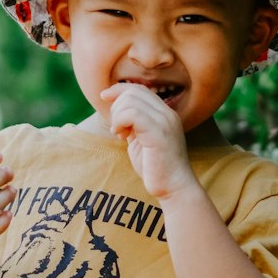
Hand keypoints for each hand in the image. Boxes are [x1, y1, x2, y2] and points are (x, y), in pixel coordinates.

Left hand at [101, 84, 197, 199]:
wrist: (174, 188)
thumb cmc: (155, 168)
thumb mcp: (141, 139)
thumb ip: (133, 123)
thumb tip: (116, 109)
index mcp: (164, 113)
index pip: (138, 89)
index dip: (118, 90)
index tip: (104, 97)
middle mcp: (167, 113)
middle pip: (132, 92)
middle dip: (116, 108)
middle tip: (118, 129)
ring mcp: (164, 121)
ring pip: (130, 101)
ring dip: (117, 117)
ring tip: (120, 134)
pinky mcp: (159, 132)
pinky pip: (132, 114)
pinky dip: (120, 122)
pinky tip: (121, 136)